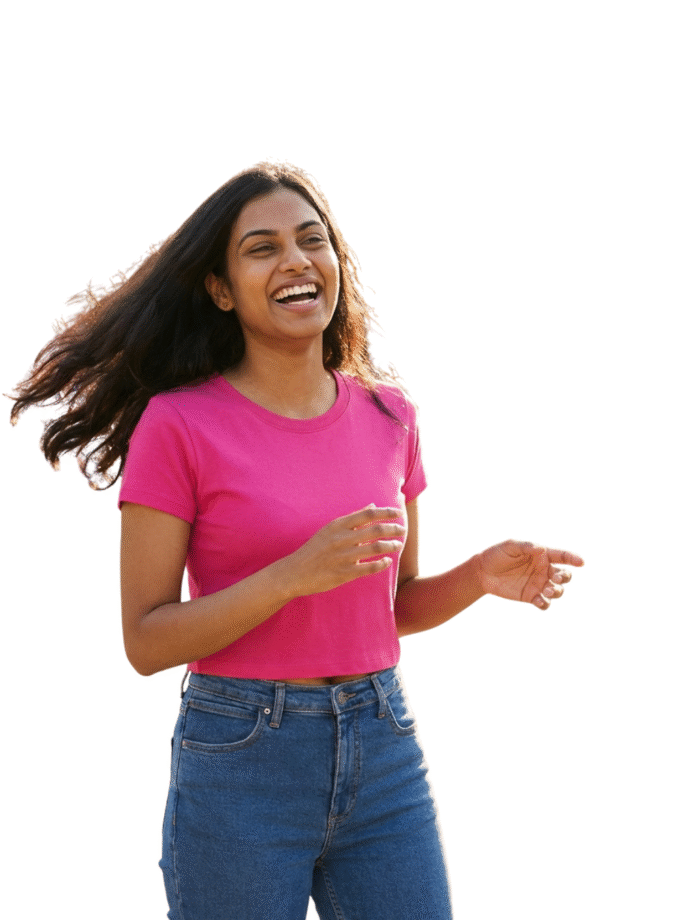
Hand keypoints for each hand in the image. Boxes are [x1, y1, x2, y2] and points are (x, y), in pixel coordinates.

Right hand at [282, 505, 405, 597]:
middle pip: (375, 530)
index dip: (386, 512)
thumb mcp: (330, 529)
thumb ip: (353, 518)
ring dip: (390, 546)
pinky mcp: (343, 573)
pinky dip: (381, 564)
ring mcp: (342, 556)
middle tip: (403, 529)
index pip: (368, 514)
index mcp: (337, 525)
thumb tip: (372, 506)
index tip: (399, 512)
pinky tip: (387, 561)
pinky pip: (368, 568)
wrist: (294, 572)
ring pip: (374, 548)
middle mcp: (341, 539)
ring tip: (398, 545)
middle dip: (393, 529)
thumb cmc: (314, 549)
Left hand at [475, 540, 583, 609]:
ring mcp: (538, 584)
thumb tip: (542, 549)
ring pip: (557, 590)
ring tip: (547, 589)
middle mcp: (543, 570)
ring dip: (557, 591)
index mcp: (542, 555)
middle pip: (564, 575)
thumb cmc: (497, 554)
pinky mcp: (531, 597)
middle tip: (555, 578)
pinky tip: (539, 601)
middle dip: (564, 578)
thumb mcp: (510, 546)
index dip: (573, 558)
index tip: (581, 562)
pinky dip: (545, 603)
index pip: (562, 556)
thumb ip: (527, 547)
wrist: (482, 572)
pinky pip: (544, 603)